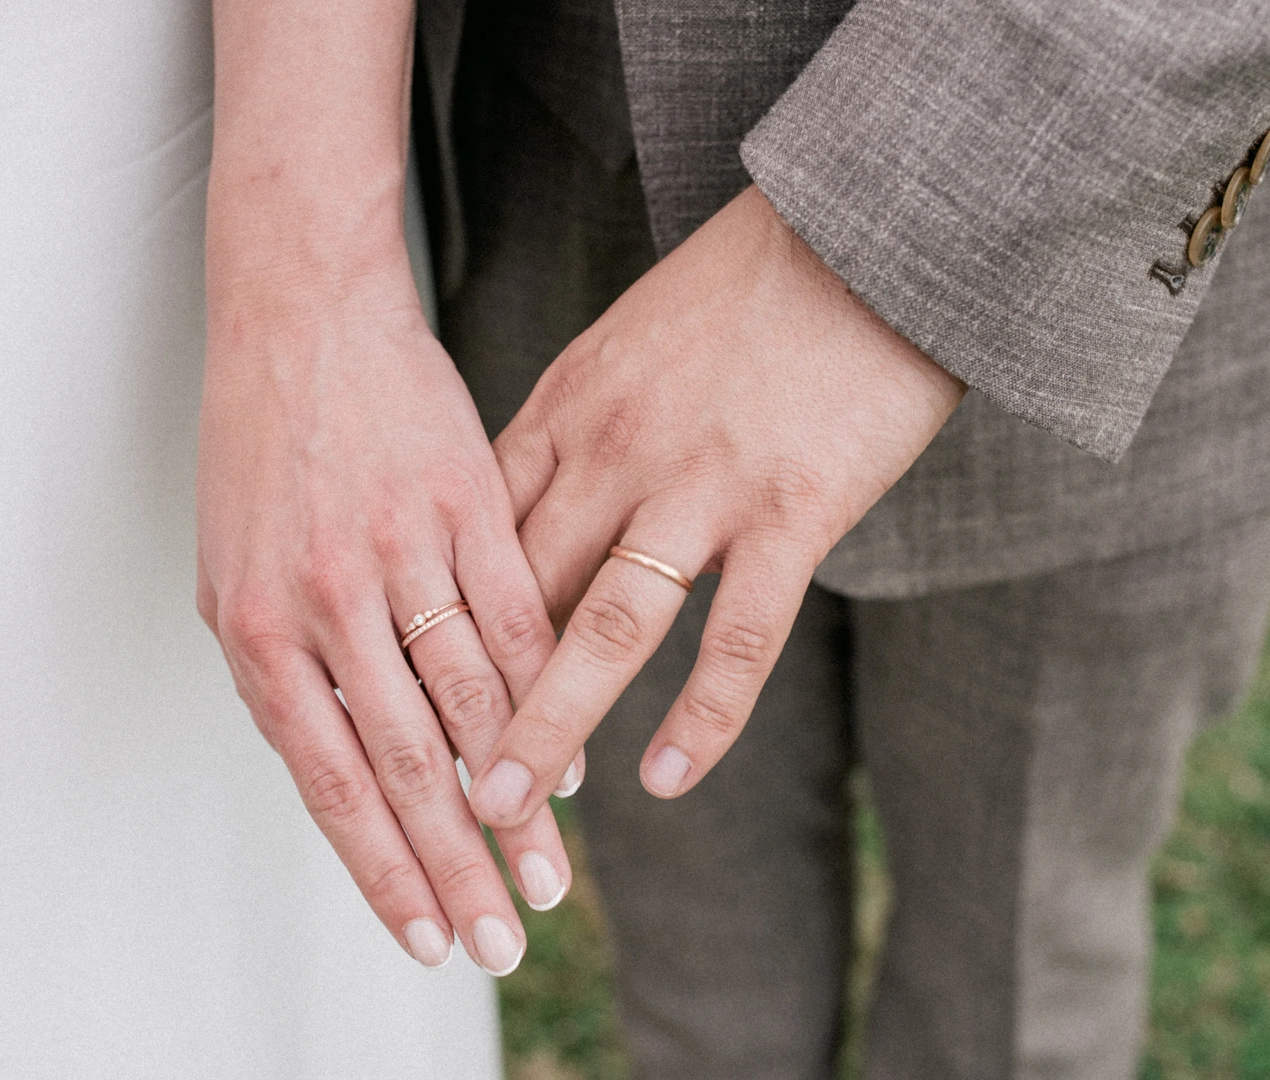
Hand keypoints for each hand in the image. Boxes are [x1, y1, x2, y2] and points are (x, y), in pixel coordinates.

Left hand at [196, 255, 580, 974]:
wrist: (302, 316)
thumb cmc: (265, 451)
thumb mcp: (239, 573)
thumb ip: (292, 674)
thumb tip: (346, 776)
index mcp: (261, 630)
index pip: (330, 782)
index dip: (384, 870)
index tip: (430, 937)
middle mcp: (326, 600)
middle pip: (408, 764)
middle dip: (460, 865)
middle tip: (506, 937)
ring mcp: (401, 550)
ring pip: (475, 704)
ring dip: (520, 801)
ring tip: (552, 872)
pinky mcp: (467, 502)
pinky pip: (519, 619)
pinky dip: (547, 695)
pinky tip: (572, 756)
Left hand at [467, 186, 965, 829]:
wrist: (866, 230)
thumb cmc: (749, 287)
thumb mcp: (628, 345)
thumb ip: (577, 429)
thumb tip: (533, 508)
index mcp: (567, 409)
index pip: (477, 540)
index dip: (436, 628)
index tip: (402, 697)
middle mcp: (615, 452)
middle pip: (520, 597)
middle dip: (469, 700)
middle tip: (427, 785)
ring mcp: (700, 486)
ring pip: (604, 631)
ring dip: (550, 729)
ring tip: (509, 812)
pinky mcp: (790, 512)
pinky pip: (736, 639)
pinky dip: (700, 718)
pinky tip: (665, 779)